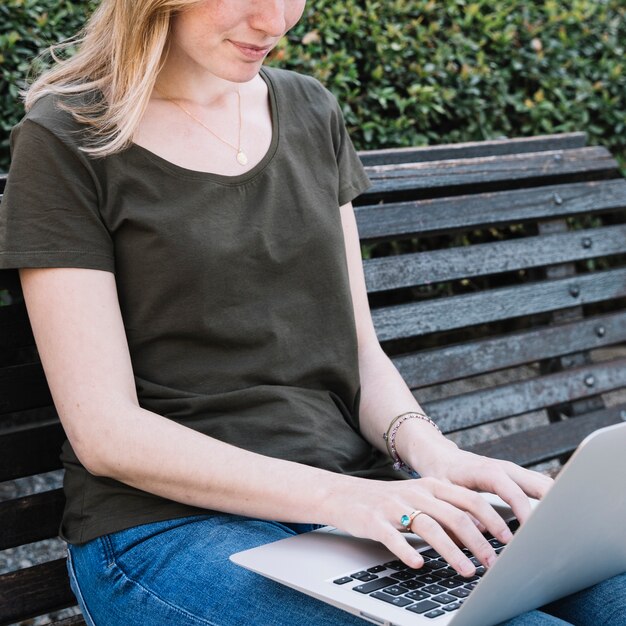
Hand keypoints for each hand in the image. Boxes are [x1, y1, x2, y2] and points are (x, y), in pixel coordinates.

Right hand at [329, 472, 524, 576]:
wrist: (344, 495)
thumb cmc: (387, 501)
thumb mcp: (420, 497)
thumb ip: (448, 508)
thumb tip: (484, 527)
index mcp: (431, 486)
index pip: (469, 500)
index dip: (492, 519)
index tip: (509, 540)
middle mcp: (416, 493)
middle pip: (455, 516)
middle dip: (478, 542)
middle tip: (494, 564)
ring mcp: (394, 506)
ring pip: (430, 528)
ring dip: (452, 552)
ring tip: (467, 572)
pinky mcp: (374, 521)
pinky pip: (393, 537)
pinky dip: (407, 551)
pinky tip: (419, 564)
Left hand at [405, 436, 553, 524]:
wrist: (441, 456)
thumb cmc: (442, 474)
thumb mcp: (445, 492)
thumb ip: (460, 510)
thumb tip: (480, 535)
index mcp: (488, 471)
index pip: (514, 492)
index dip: (525, 512)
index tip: (533, 533)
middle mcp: (506, 468)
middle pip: (539, 485)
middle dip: (553, 507)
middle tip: (560, 533)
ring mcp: (514, 471)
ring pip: (545, 484)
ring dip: (556, 504)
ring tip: (564, 529)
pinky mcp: (518, 477)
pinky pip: (541, 486)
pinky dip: (551, 501)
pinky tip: (557, 519)